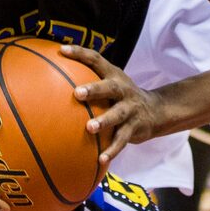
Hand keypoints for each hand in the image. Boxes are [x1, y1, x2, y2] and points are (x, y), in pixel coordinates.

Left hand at [60, 46, 162, 165]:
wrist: (156, 111)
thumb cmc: (122, 96)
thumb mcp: (111, 83)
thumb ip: (89, 78)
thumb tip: (53, 74)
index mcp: (114, 75)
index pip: (96, 59)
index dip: (80, 53)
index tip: (62, 50)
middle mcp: (123, 90)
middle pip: (110, 88)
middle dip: (95, 90)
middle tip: (77, 93)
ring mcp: (130, 109)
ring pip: (117, 115)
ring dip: (104, 121)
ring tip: (89, 128)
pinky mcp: (135, 128)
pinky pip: (122, 140)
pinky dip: (111, 150)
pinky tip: (100, 160)